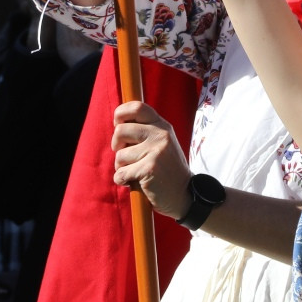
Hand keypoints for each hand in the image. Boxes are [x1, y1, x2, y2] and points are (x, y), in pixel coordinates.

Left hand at [110, 101, 193, 219]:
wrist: (185, 194)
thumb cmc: (167, 169)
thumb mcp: (162, 143)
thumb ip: (145, 131)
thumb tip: (118, 124)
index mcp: (162, 126)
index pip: (137, 107)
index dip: (120, 114)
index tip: (118, 125)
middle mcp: (160, 135)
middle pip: (120, 131)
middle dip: (116, 145)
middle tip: (125, 155)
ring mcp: (156, 151)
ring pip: (119, 155)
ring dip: (121, 167)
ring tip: (136, 172)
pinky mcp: (149, 168)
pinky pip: (121, 173)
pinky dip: (122, 180)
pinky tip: (134, 182)